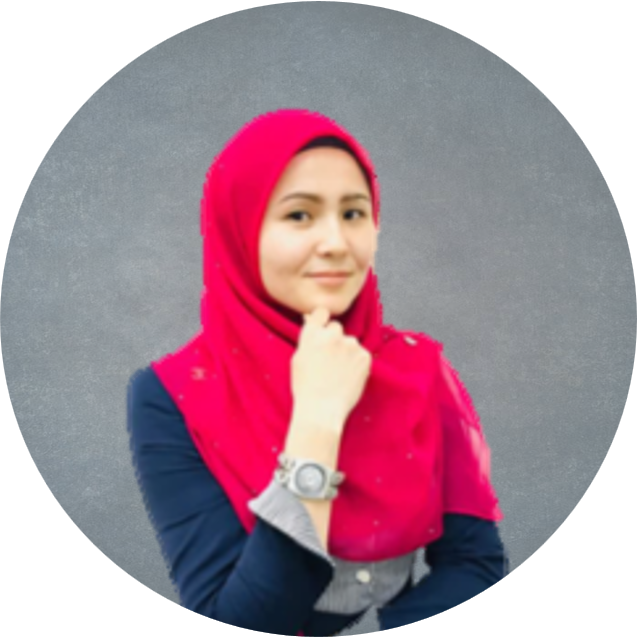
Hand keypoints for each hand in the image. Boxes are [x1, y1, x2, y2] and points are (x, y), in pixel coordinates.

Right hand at [291, 306, 372, 434]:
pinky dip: (357, 362)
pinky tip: (348, 376)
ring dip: (347, 351)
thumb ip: (308, 340)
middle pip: (337, 327)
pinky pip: (361, 353)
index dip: (323, 320)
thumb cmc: (306, 388)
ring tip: (339, 372)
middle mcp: (332, 335)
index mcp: (312, 334)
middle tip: (330, 358)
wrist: (321, 409)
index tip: (324, 327)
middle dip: (334, 338)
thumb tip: (312, 322)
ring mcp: (350, 345)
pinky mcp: (364, 356)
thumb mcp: (298, 359)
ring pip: (350, 342)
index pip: (322, 312)